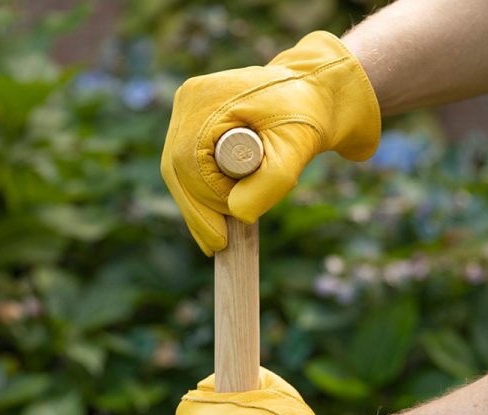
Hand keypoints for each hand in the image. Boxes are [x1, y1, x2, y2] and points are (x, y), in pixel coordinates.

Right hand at [161, 31, 380, 255]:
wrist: (311, 95)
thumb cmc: (305, 119)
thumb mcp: (294, 152)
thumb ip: (269, 183)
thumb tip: (236, 214)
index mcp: (207, 99)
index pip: (190, 163)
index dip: (205, 203)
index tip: (222, 236)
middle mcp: (189, 101)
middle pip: (177, 169)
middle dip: (197, 211)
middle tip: (216, 246)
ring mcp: (187, 110)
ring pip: (178, 171)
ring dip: (195, 207)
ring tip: (214, 240)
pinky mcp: (192, 122)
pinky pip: (186, 166)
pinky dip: (197, 195)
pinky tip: (208, 223)